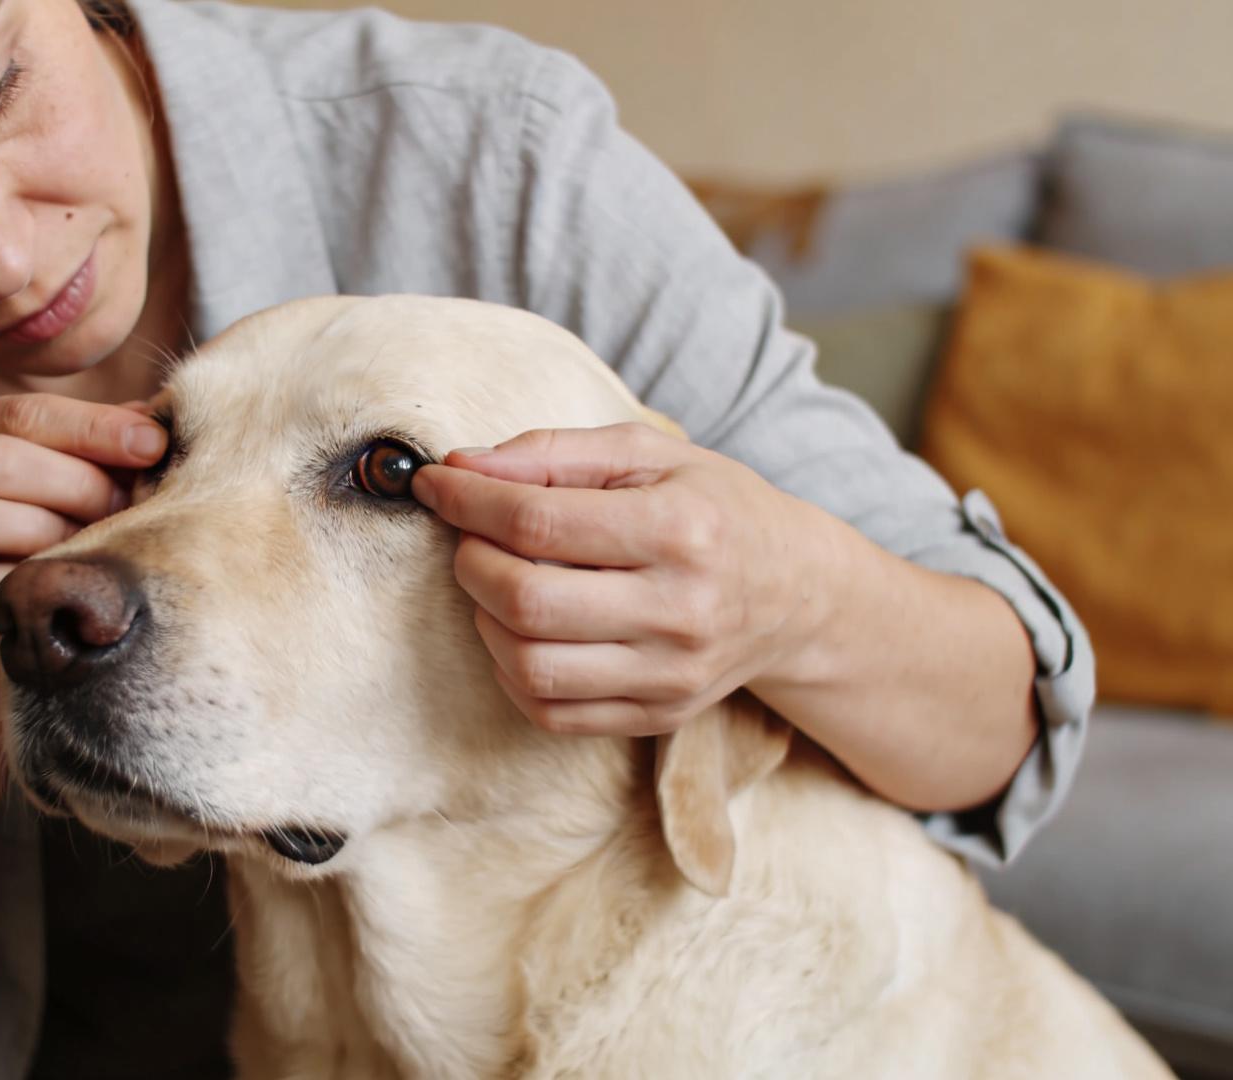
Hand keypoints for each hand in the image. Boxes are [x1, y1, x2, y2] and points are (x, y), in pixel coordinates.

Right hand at [0, 393, 164, 685]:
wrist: (1, 639)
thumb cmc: (44, 546)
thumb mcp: (72, 487)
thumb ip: (102, 450)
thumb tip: (160, 420)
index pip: (21, 413)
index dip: (92, 428)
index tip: (153, 445)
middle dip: (71, 485)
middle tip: (127, 511)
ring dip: (35, 534)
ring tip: (89, 551)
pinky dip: (3, 587)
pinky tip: (49, 594)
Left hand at [410, 422, 836, 735]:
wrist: (796, 592)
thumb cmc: (713, 509)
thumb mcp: (649, 454)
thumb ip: (553, 452)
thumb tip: (462, 468)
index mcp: (679, 530)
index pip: (538, 522)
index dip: (468, 502)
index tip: (436, 484)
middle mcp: (679, 610)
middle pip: (526, 600)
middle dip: (471, 562)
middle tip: (471, 537)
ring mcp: (669, 675)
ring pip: (530, 666)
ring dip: (485, 619)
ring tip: (498, 582)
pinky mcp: (657, 715)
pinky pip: (549, 711)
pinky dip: (511, 669)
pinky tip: (521, 630)